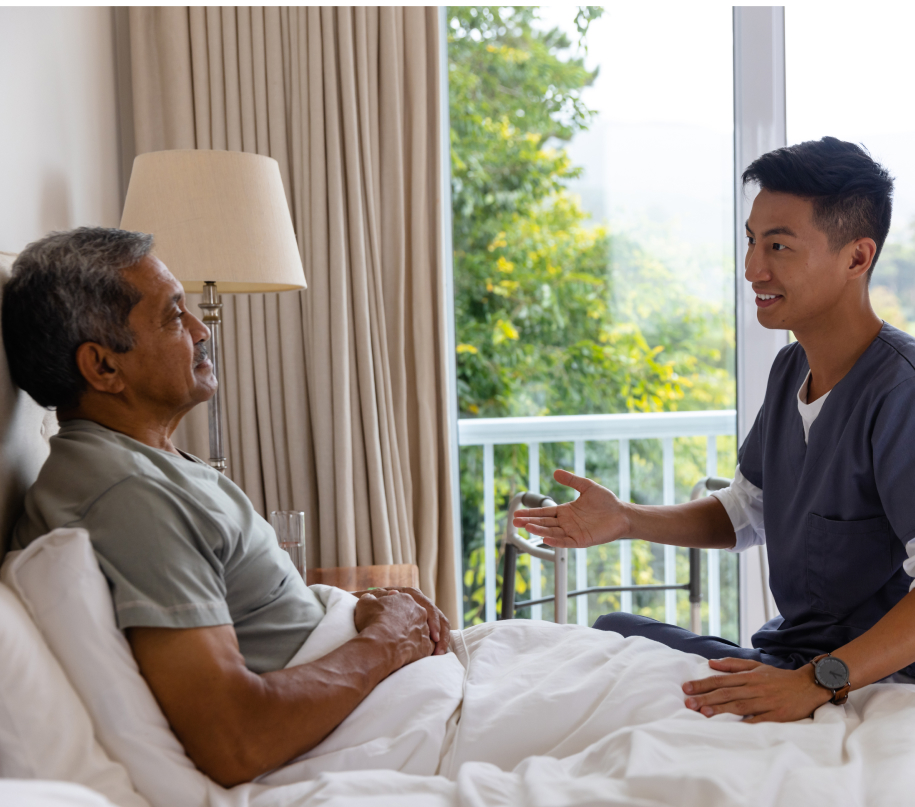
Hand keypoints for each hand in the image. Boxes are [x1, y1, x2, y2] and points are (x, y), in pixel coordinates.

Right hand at [354, 591, 433, 667]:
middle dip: (406, 623)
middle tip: (396, 632)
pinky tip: (413, 655)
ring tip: (403, 645)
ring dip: (415, 637)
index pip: (402, 604)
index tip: (387, 619)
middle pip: (414, 616)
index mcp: (406, 599)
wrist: (381, 643)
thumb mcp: (364, 604)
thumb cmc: (373, 622)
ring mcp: (425, 629)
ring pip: (422, 631)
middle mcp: (419, 612)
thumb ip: (369, 599)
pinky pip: (427, 647)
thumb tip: (369, 598)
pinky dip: (421, 650)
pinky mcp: (426, 646)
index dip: (394, 612)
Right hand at [512, 469, 629, 547]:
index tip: (517, 512)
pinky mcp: (581, 540)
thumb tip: (555, 472)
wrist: (623, 513)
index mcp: (566, 511)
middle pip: (544, 523)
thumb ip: (571, 480)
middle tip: (515, 521)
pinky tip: (545, 538)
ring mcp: (573, 532)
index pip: (544, 512)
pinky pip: (565, 542)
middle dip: (529, 521)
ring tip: (527, 526)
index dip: (531, 512)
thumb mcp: (587, 486)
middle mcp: (567, 523)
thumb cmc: (607, 502)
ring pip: (551, 532)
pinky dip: (555, 541)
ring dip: (539, 530)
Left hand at [682, 658, 833, 722]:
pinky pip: (759, 720)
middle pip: (726, 693)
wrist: (809, 685)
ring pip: (739, 705)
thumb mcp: (757, 666)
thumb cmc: (779, 677)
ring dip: (720, 709)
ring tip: (703, 712)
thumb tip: (711, 663)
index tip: (686, 688)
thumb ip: (733, 664)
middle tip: (688, 703)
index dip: (703, 684)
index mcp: (749, 676)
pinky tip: (733, 726)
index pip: (721, 679)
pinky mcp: (777, 715)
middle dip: (705, 698)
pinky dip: (746, 723)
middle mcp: (755, 687)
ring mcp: (766, 702)